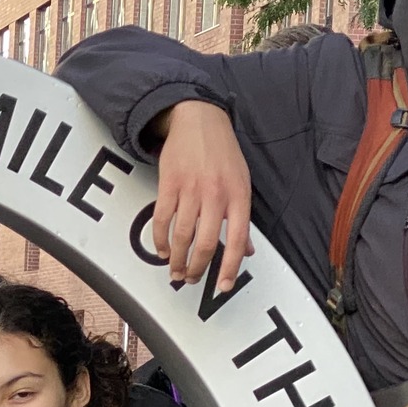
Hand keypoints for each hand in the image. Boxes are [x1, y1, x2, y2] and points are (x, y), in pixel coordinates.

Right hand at [149, 100, 251, 291]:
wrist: (199, 120)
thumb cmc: (222, 152)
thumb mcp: (242, 182)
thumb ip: (242, 218)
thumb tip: (247, 249)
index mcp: (238, 196)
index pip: (237, 240)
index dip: (229, 268)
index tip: (222, 286)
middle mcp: (216, 194)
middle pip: (206, 243)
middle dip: (197, 268)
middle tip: (191, 278)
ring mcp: (191, 189)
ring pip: (182, 236)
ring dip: (176, 259)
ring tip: (175, 270)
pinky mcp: (169, 184)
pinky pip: (162, 219)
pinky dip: (160, 239)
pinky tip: (162, 249)